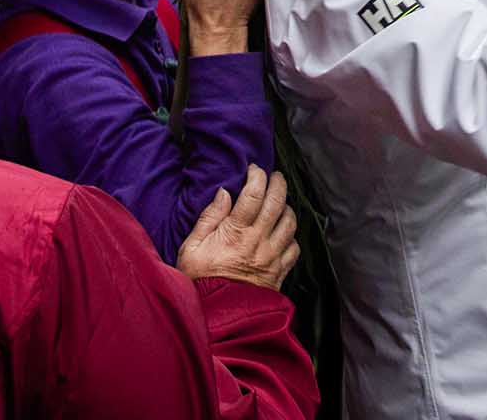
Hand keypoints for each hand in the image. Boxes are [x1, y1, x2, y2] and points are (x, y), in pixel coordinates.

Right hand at [175, 165, 300, 289]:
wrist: (216, 317)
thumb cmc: (199, 282)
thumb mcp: (191, 249)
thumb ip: (209, 218)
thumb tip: (224, 193)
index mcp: (235, 232)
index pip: (253, 194)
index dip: (257, 176)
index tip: (253, 169)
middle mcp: (258, 241)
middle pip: (277, 202)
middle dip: (278, 183)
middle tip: (274, 176)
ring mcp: (272, 256)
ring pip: (290, 222)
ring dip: (287, 207)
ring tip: (279, 203)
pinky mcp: (279, 272)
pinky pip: (295, 247)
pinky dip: (292, 236)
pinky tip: (283, 233)